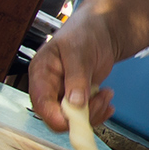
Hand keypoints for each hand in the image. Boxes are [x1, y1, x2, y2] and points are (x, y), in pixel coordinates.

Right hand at [29, 0, 148, 131]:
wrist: (101, 29)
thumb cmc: (85, 32)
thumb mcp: (79, 51)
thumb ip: (76, 77)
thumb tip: (74, 103)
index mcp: (41, 73)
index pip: (41, 104)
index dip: (56, 116)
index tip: (77, 119)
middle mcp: (49, 87)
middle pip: (58, 116)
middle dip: (82, 114)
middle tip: (102, 100)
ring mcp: (63, 93)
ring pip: (73, 119)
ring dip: (94, 112)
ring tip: (107, 94)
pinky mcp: (77, 97)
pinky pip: (85, 114)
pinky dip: (98, 111)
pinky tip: (108, 100)